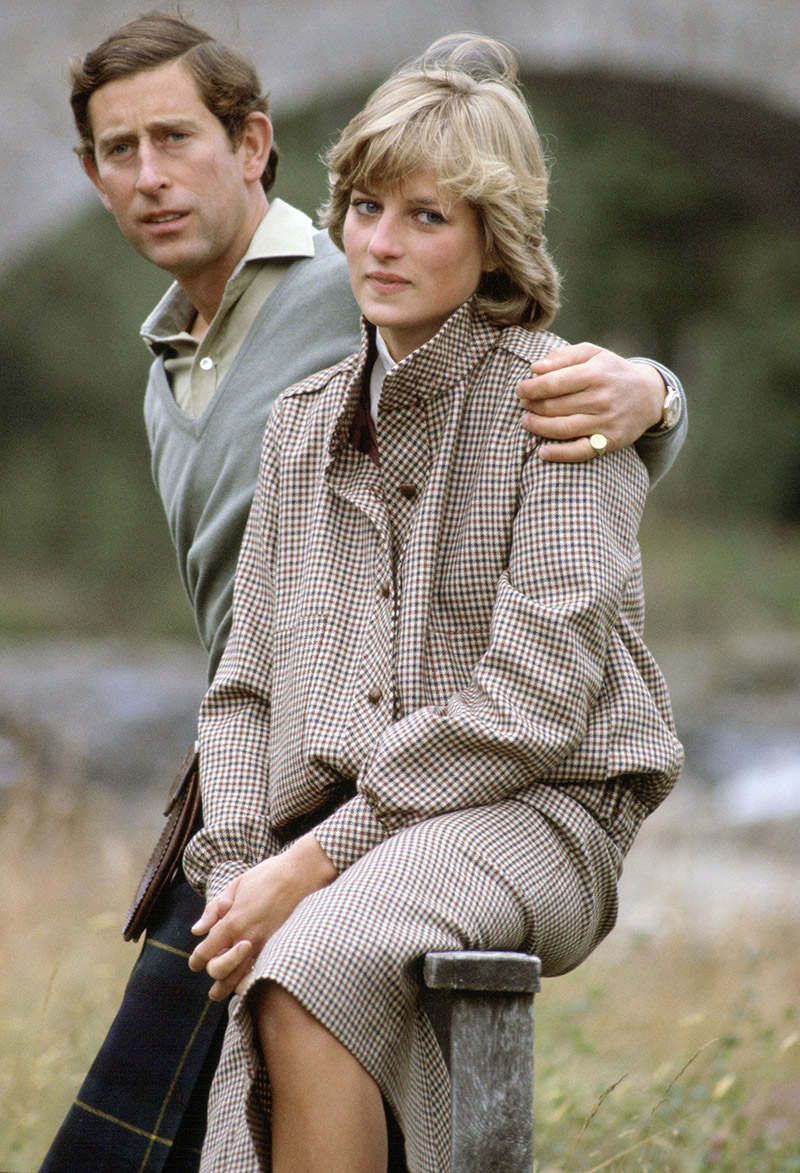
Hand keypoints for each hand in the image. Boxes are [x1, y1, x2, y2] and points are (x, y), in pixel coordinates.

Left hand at [188, 833, 336, 1000]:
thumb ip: (214, 910)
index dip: (196, 961)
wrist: (303, 874)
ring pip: (240, 978)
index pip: (205, 952)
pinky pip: (260, 972)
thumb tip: (197, 931)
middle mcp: (247, 939)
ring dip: (227, 986)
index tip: (195, 963)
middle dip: (212, 975)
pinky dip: (249, 980)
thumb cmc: (268, 875)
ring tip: (220, 992)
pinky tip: (246, 981)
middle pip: (219, 971)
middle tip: (210, 977)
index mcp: (232, 922)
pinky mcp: (280, 947)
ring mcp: (265, 946)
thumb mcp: (236, 886)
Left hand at [517, 343, 665, 462]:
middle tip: (523, 404)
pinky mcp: (610, 441)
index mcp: (596, 373)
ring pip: (563, 428)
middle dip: (533, 406)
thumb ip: (563, 356)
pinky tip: (542, 452)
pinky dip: (559, 454)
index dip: (531, 388)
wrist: (649, 395)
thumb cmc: (611, 371)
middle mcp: (602, 398)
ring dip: (538, 427)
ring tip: (526, 421)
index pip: (553, 383)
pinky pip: (580, 452)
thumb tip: (535, 368)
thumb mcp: (593, 354)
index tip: (520, 390)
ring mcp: (607, 422)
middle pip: (555, 406)